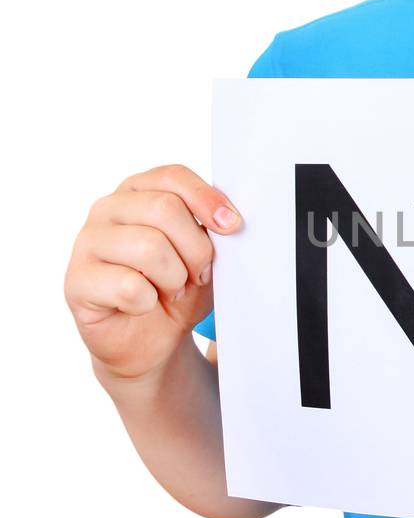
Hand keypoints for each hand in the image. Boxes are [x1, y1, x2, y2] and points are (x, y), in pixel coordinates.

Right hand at [64, 163, 242, 381]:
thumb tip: (228, 221)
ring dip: (174, 278)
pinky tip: (143, 305)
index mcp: (139, 191)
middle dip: (196, 249)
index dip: (206, 199)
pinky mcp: (76, 281)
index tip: (232, 226)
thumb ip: (211, 230)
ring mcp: (87, 243)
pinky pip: (128, 286)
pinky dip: (148, 302)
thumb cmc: (176, 289)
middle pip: (165, 209)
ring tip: (171, 290)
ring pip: (149, 246)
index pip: (172, 176)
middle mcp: (108, 208)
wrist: (152, 341)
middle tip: (199, 275)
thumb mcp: (204, 255)